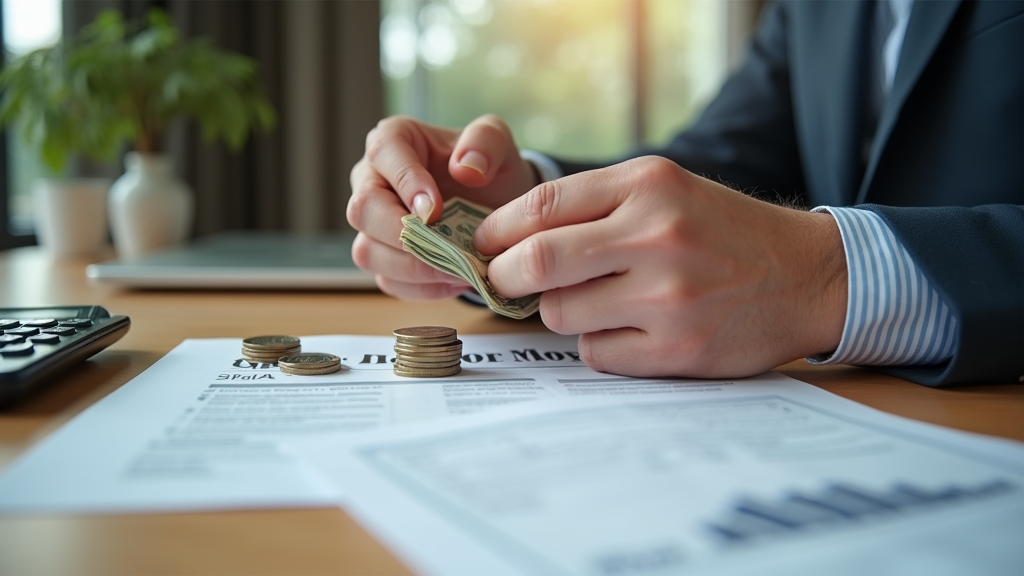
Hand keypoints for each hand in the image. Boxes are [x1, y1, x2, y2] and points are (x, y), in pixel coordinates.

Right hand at [347, 114, 537, 298]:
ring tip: (457, 270)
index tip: (436, 209)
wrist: (497, 208)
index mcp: (394, 141)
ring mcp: (373, 225)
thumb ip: (486, 140)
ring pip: (367, 252)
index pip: (384, 152)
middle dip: (403, 235)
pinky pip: (389, 281)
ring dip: (413, 268)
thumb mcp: (498, 141)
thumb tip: (464, 169)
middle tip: (446, 249)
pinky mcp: (384, 260)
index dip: (406, 182)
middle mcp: (372, 182)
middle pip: (363, 210)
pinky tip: (455, 281)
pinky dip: (423, 287)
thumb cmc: (488, 168)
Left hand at [474, 156, 847, 377]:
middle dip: (502, 277)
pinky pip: (596, 353)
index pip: (542, 205)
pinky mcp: (677, 350)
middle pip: (536, 263)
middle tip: (501, 282)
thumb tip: (509, 237)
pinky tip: (628, 329)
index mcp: (649, 185)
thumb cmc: (722, 230)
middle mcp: (657, 237)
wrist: (806, 275)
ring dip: (559, 311)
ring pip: (560, 314)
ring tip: (592, 301)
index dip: (497, 230)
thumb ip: (594, 204)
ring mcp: (668, 297)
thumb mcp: (667, 188)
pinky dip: (598, 343)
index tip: (483, 245)